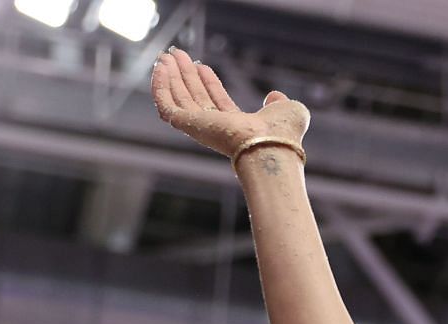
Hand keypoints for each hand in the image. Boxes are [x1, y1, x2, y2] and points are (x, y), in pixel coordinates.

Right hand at [151, 47, 309, 162]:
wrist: (272, 145)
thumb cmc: (284, 134)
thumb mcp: (288, 110)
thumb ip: (280, 102)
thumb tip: (274, 96)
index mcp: (237, 126)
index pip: (216, 102)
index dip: (207, 82)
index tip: (199, 64)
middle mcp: (217, 128)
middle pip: (194, 98)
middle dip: (185, 76)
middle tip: (175, 54)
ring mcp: (201, 128)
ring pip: (179, 100)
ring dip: (170, 77)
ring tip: (165, 56)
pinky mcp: (189, 126)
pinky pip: (166, 105)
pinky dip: (160, 86)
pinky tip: (160, 68)